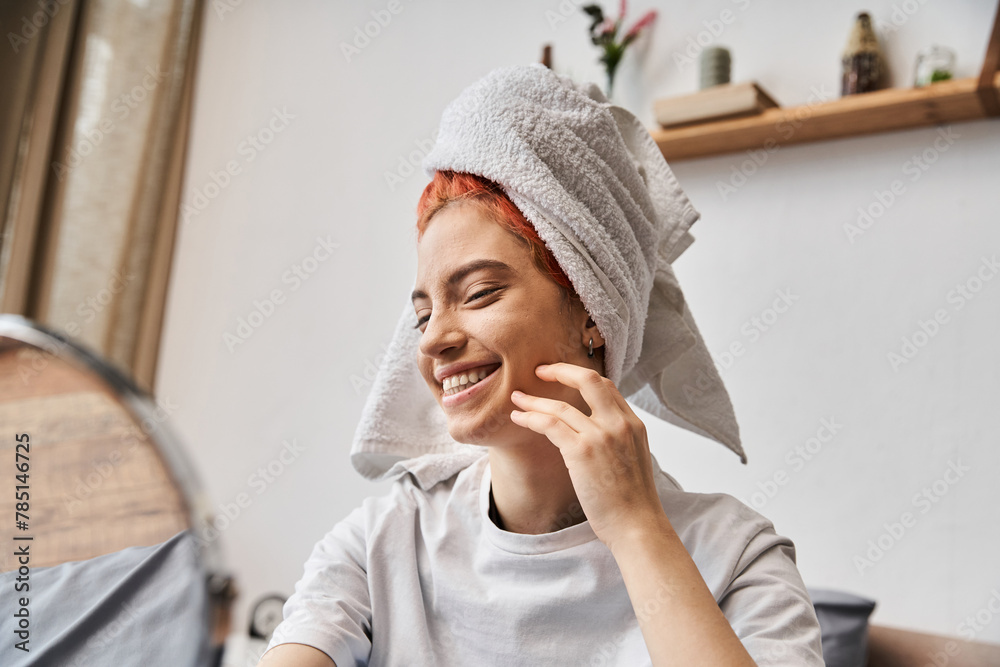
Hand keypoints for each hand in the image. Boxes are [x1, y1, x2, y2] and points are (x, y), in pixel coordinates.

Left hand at [509, 362, 668, 550]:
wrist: (637, 525)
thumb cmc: (632, 501)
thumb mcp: (633, 459)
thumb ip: (617, 439)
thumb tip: (594, 432)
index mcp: (634, 424)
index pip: (606, 387)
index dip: (580, 376)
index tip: (562, 375)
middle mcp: (619, 423)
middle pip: (588, 380)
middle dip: (560, 370)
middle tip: (539, 370)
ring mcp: (601, 436)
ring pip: (560, 405)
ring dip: (534, 400)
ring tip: (517, 398)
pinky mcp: (582, 452)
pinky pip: (550, 424)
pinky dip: (531, 418)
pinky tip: (519, 418)